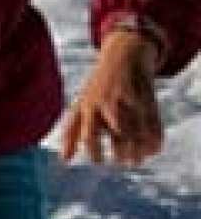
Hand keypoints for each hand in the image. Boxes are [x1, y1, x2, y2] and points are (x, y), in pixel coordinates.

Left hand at [60, 28, 162, 166]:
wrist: (123, 56)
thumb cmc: (97, 88)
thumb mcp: (81, 104)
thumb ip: (71, 132)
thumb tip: (64, 160)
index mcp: (89, 106)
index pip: (89, 135)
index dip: (94, 153)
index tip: (100, 161)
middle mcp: (109, 103)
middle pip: (118, 134)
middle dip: (121, 153)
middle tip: (121, 162)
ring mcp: (130, 101)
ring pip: (138, 132)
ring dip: (139, 152)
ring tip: (136, 160)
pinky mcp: (148, 100)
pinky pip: (154, 127)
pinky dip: (154, 143)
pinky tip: (150, 150)